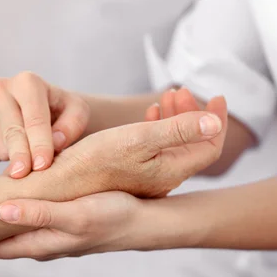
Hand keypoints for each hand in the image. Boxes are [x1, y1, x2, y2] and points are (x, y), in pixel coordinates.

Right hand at [0, 71, 89, 177]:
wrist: (39, 110)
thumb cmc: (61, 113)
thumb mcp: (77, 114)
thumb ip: (72, 125)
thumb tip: (56, 141)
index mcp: (27, 81)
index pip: (33, 118)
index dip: (39, 144)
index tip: (42, 166)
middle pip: (11, 132)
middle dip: (22, 156)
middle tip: (27, 175)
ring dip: (14, 158)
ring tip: (29, 153)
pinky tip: (12, 151)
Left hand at [0, 91, 226, 260]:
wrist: (148, 221)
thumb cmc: (113, 216)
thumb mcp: (75, 215)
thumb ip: (38, 214)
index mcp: (43, 244)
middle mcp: (46, 243)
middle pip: (4, 240)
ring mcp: (56, 234)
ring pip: (20, 229)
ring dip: (4, 216)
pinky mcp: (67, 222)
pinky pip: (35, 218)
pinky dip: (23, 209)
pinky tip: (22, 193)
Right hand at [45, 95, 227, 199]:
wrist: (58, 186)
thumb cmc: (93, 162)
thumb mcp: (139, 139)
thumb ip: (179, 130)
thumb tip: (216, 122)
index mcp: (170, 170)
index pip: (211, 146)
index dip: (218, 119)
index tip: (216, 95)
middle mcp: (163, 178)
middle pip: (193, 145)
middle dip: (193, 113)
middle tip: (179, 91)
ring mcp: (146, 179)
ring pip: (172, 146)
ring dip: (174, 119)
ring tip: (164, 99)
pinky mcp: (129, 175)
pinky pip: (154, 151)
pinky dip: (156, 130)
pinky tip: (146, 117)